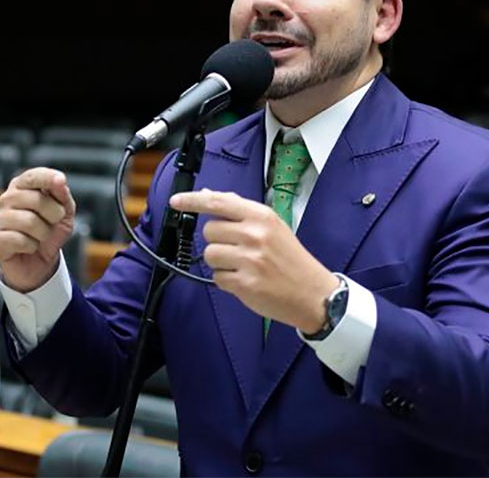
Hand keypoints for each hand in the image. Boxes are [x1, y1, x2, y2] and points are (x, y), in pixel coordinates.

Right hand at [0, 167, 75, 292]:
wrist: (39, 262)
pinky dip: (32, 247)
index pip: (33, 175)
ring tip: (40, 237)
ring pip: (29, 222)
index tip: (61, 181)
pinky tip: (27, 247)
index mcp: (22, 186)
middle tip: (52, 223)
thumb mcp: (64, 212)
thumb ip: (62, 195)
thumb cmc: (50, 231)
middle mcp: (7, 198)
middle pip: (36, 200)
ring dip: (44, 233)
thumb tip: (59, 181)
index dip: (48, 177)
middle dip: (54, 215)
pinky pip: (20, 240)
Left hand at [169, 189, 338, 332]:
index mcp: (261, 216)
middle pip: (209, 231)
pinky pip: (217, 278)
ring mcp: (250, 260)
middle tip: (238, 250)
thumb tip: (208, 195)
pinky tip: (246, 280)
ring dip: (220, 263)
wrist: (312, 292)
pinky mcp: (245, 284)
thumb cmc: (290, 259)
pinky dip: (226, 281)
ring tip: (242, 266)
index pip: (218, 202)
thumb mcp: (272, 226)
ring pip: (209, 255)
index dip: (192, 201)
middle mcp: (255, 235)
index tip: (176, 202)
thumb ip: (239, 211)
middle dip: (217, 241)